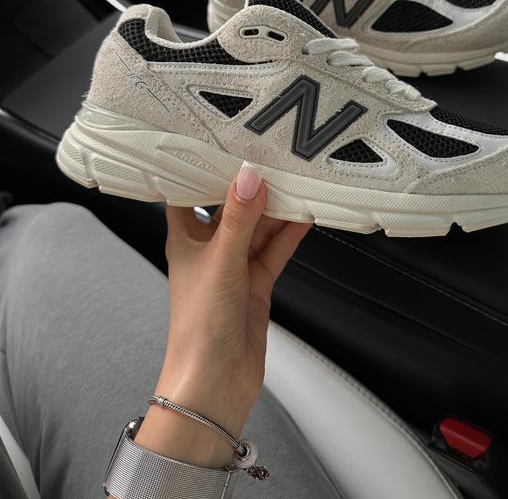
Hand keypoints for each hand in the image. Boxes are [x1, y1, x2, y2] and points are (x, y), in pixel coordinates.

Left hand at [135, 163, 310, 467]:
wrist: (215, 383)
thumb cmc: (199, 327)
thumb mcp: (220, 261)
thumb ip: (238, 219)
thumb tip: (248, 179)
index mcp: (184, 239)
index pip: (188, 193)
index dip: (200, 169)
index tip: (220, 142)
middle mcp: (209, 249)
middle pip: (231, 207)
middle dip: (251, 186)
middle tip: (272, 157)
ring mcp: (234, 266)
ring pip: (258, 228)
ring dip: (276, 209)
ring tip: (296, 180)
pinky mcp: (256, 284)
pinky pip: (275, 250)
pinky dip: (289, 234)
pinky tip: (304, 214)